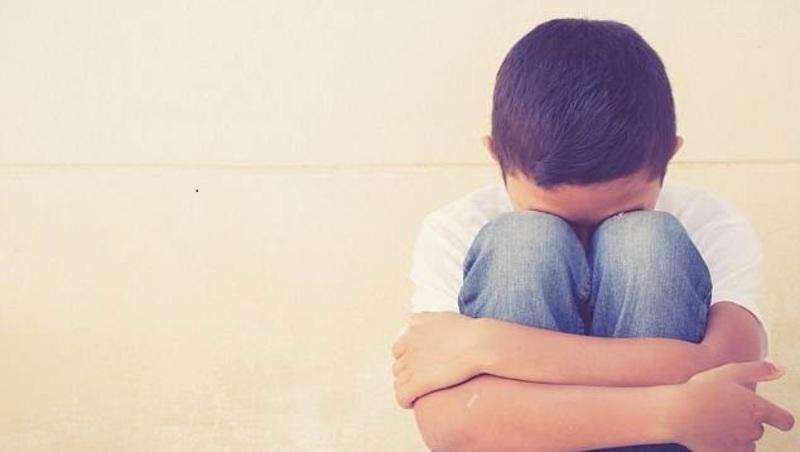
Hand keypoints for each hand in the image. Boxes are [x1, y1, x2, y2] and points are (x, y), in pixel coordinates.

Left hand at [391, 311, 484, 408]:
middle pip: (399, 366)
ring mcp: (413, 364)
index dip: (408, 361)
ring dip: (407, 387)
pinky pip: (402, 395)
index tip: (419, 368)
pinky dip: (404, 400)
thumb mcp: (441, 316)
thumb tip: (412, 321)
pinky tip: (412, 403)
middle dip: (408, 375)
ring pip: (399, 381)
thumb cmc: (468, 331)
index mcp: (414, 331)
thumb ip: (425, 318)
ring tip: (419, 394)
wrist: (480, 343)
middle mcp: (410, 346)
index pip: (398, 350)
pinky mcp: (420, 382)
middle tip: (422, 382)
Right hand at [669, 360, 794, 450]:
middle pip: (759, 429)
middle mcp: (753, 430)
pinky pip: (733, 451)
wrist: (676, 412)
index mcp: (757, 409)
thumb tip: (783, 369)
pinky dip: (726, 444)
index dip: (780, 418)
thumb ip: (759, 370)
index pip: (786, 421)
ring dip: (738, 434)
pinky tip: (711, 431)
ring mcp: (739, 445)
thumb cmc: (701, 388)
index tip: (771, 416)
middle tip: (723, 408)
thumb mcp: (730, 371)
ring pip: (747, 442)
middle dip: (747, 421)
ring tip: (715, 420)